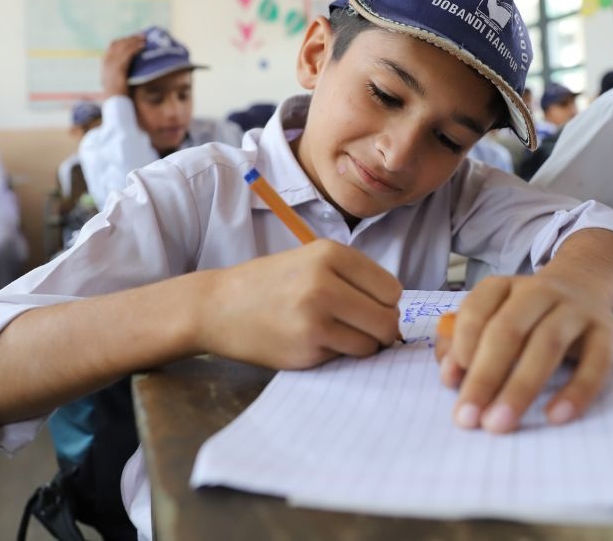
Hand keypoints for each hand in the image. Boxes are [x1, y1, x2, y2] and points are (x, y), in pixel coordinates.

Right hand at [100, 34, 146, 98]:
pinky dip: (136, 47)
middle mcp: (106, 61)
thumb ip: (121, 70)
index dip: (124, 40)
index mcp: (104, 63)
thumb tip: (131, 65)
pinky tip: (143, 46)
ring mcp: (111, 64)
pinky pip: (128, 53)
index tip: (133, 38)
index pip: (113, 45)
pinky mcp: (119, 68)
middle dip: (130, 38)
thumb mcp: (117, 79)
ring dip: (135, 41)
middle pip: (119, 43)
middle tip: (142, 36)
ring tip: (145, 39)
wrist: (114, 103)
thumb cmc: (118, 94)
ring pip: (124, 46)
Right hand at [196, 240, 402, 369]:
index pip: (391, 288)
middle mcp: (324, 283)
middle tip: (360, 327)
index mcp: (329, 254)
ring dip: (361, 344)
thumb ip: (352, 278)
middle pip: (388, 318)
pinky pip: (346, 358)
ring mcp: (315, 319)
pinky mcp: (306, 349)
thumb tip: (395, 310)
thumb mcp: (311, 260)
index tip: (369, 307)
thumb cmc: (269, 284)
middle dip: (381, 328)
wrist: (217, 306)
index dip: (385, 303)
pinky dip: (337, 353)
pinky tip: (312, 341)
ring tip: (333, 333)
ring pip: (372, 343)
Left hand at [434, 229, 612, 434]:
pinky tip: (555, 417)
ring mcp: (575, 309)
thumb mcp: (494, 317)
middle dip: (484, 376)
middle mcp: (539, 292)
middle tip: (468, 418)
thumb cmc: (527, 315)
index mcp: (505, 287)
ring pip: (547, 344)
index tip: (451, 383)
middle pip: (508, 330)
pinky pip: (596, 362)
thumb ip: (464, 343)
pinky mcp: (606, 332)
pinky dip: (576, 391)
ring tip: (500, 423)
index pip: (478, 310)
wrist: (584, 287)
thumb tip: (451, 376)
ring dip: (520, 387)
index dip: (461, 345)